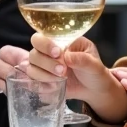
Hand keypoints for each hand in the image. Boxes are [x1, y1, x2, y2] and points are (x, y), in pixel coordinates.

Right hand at [0, 36, 126, 122]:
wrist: (95, 90)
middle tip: (63, 70)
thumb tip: (67, 57)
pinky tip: (53, 86)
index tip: (59, 54)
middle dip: (46, 62)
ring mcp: (44, 66)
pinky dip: (41, 84)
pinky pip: (32, 80)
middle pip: (33, 52)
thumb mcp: (94, 64)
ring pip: (31, 67)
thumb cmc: (95, 72)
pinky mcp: (43, 80)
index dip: (46, 45)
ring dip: (44, 74)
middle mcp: (49, 52)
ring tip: (62, 78)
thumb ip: (83, 59)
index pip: (43, 36)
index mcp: (61, 41)